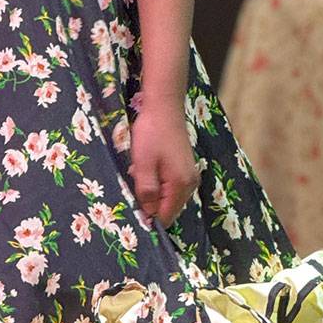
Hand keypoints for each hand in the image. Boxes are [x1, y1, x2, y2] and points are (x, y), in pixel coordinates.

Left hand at [128, 103, 198, 226]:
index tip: (132, 206)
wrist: (164, 106)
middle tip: (135, 182)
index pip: (166, 217)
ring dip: (152, 189)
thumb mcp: (143, 163)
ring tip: (139, 170)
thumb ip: (146, 192)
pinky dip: (157, 180)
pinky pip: (170, 184)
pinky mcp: (185, 166)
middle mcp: (190, 184)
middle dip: (149, 201)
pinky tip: (147, 165)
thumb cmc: (152, 133)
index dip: (148, 216)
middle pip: (168, 207)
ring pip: (168, 195)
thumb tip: (148, 216)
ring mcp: (189, 175)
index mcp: (181, 186)